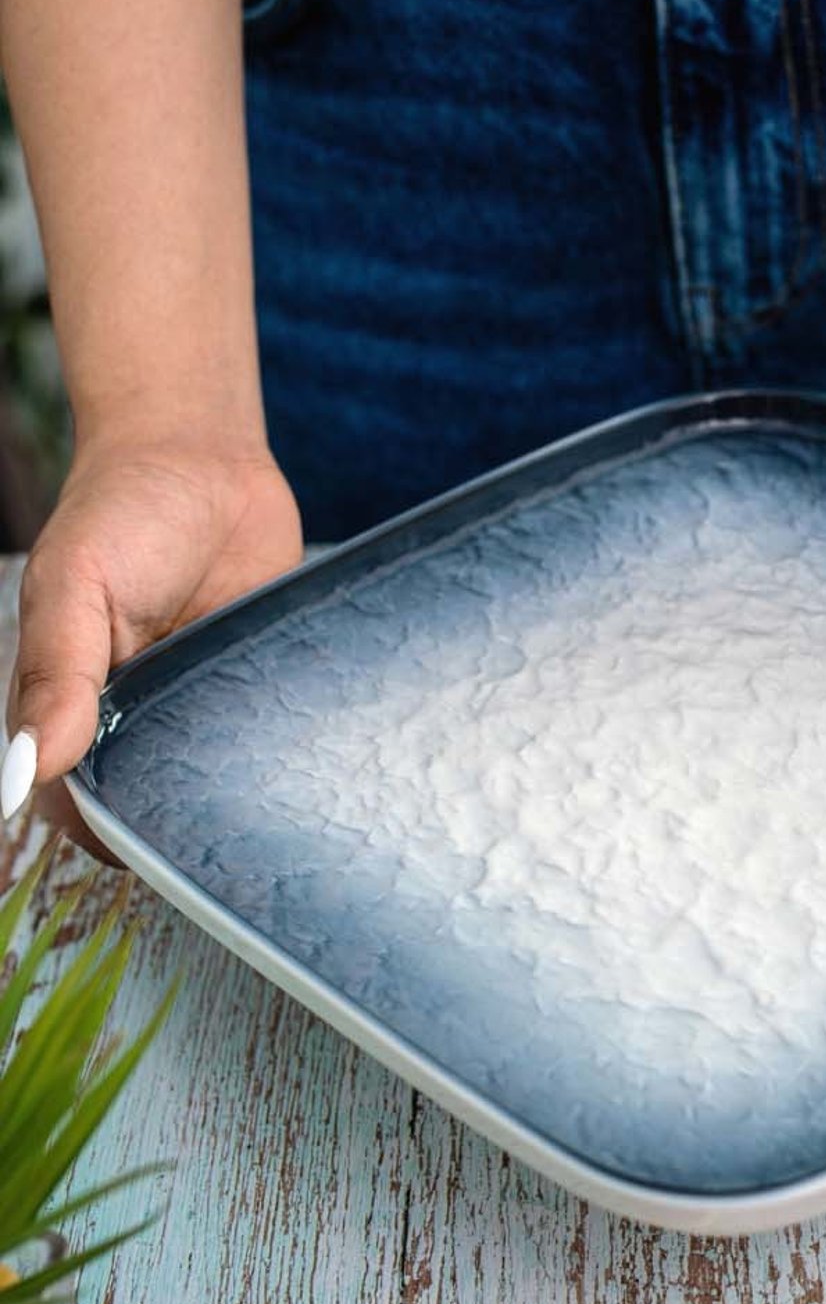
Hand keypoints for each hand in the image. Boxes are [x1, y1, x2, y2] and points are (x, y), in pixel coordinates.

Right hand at [3, 435, 302, 830]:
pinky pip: (277, 737)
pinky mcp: (261, 685)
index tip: (150, 845)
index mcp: (74, 706)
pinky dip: (292, 752)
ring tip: (278, 813)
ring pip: (219, 782)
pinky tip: (318, 768)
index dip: (109, 832)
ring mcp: (203, 705)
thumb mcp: (73, 583)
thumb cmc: (121, 511)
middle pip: (156, 806)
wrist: (206, 458)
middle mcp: (137, 717)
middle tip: (226, 836)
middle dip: (184, 826)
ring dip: (242, 796)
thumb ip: (50, 675)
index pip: (83, 804)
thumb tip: (24, 770)